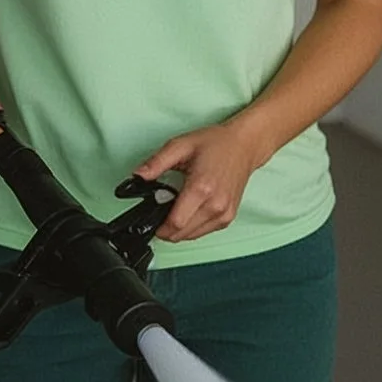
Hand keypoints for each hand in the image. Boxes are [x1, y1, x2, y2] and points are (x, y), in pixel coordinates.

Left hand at [133, 120, 268, 242]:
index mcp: (202, 188)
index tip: (151, 219)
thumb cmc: (216, 144)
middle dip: (166, 228)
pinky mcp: (228, 219)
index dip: (159, 226)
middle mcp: (216, 205)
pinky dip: (192, 227)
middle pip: (182, 234)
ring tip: (177, 207)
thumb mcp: (180, 146)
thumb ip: (156, 163)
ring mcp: (224, 214)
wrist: (244, 146)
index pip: (175, 223)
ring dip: (179, 229)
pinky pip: (203, 232)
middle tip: (163, 208)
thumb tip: (137, 176)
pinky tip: (190, 210)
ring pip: (192, 237)